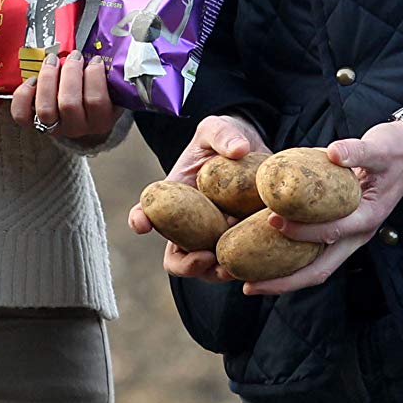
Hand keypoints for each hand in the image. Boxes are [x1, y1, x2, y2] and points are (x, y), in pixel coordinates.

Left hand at [7, 53, 118, 145]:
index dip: (94, 75)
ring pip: (45, 109)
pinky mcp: (33, 124)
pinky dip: (23, 95)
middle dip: (70, 73)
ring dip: (48, 79)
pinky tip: (32, 80)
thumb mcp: (110, 87)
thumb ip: (109, 73)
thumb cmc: (95, 92)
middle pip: (69, 104)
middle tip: (74, 56)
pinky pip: (22, 115)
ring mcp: (54, 128)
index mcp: (101, 120)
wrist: (81, 114)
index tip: (95, 59)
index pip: (96, 101)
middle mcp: (77, 128)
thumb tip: (102, 49)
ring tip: (53, 61)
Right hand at [127, 114, 269, 283]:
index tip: (142, 223)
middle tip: (206, 257)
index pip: (148, 212)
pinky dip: (247, 269)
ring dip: (217, 273)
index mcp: (175, 198)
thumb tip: (238, 150)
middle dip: (187, 264)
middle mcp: (191, 225)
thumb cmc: (227, 138)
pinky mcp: (243, 244)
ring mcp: (216, 238)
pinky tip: (261, 263)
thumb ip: (223, 134)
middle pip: (177, 257)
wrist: (255, 151)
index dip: (141, 219)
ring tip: (233, 268)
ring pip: (209, 270)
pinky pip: (241, 265)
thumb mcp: (219, 129)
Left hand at [241, 121, 402, 295]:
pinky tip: (264, 261)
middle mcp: (357, 236)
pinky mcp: (339, 234)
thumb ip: (357, 150)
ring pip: (315, 270)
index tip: (272, 221)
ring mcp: (348, 240)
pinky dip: (290, 263)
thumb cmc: (392, 152)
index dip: (302, 231)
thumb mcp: (379, 147)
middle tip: (247, 285)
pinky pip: (314, 257)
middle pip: (319, 271)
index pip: (332, 231)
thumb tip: (333, 152)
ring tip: (248, 283)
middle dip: (284, 281)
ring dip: (283, 280)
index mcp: (367, 218)